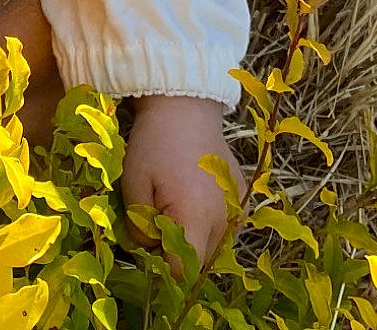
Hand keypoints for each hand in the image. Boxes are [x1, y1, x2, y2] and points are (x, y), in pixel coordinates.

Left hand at [122, 95, 241, 265]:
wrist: (185, 106)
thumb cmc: (154, 143)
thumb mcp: (133, 183)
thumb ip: (138, 227)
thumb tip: (147, 250)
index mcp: (196, 216)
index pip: (185, 271)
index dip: (163, 269)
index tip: (147, 251)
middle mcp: (225, 218)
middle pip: (201, 262)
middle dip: (177, 254)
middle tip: (155, 224)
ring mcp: (238, 207)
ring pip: (214, 246)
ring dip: (194, 239)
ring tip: (173, 208)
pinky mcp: (243, 196)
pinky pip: (225, 226)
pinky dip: (207, 223)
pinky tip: (191, 198)